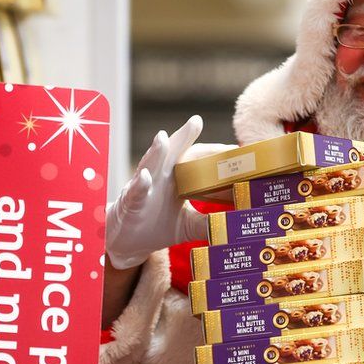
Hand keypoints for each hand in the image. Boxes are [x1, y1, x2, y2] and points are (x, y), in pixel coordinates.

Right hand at [105, 116, 232, 268]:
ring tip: (164, 138)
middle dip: (182, 137)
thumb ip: (207, 223)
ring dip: (156, 152)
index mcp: (175, 180)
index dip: (211, 153)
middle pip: (172, 154)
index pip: (194, 160)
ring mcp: (143, 189)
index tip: (233, 149)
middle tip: (195, 121)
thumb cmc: (157, 226)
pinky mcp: (130, 204)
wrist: (128, 242)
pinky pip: (134, 193)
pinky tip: (145, 176)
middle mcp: (159, 178)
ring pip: (150, 166)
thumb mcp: (187, 226)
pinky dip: (139, 185)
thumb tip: (235, 225)